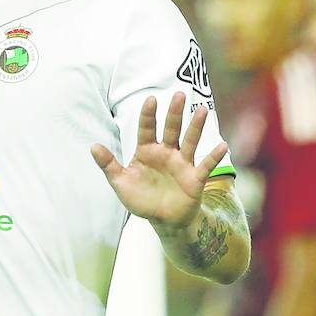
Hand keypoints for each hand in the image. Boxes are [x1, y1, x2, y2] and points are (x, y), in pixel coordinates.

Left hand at [92, 93, 227, 229]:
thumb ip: (108, 165)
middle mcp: (166, 153)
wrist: (163, 221)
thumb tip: (92, 146)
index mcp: (147, 151)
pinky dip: (214, 156)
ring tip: (202, 110)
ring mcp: (182, 164)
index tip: (151, 100)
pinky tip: (223, 145)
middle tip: (179, 94)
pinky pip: (205, 166)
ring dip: (196, 127)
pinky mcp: (194, 178)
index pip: (147, 128)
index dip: (148, 115)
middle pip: (171, 129)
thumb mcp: (121, 183)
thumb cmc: (142, 199)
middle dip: (174, 113)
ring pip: (190, 141)